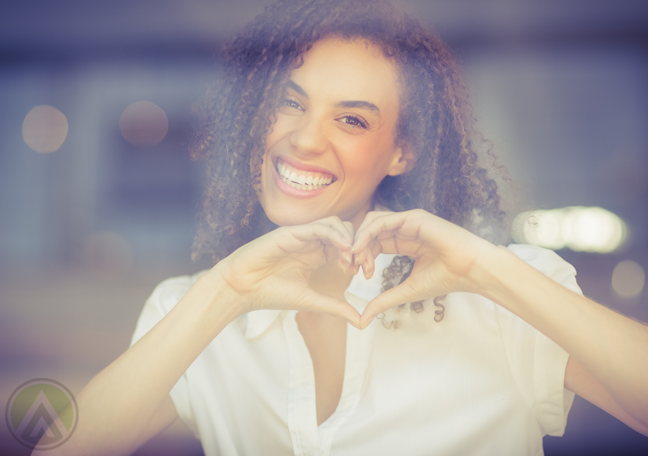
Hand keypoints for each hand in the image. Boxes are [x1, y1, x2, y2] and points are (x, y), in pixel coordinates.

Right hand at [212, 216, 360, 326]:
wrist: (242, 289)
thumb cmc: (272, 294)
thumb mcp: (312, 301)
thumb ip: (336, 307)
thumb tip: (361, 322)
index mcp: (317, 255)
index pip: (346, 246)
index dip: (359, 256)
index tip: (365, 273)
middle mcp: (311, 242)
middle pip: (345, 231)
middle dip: (359, 245)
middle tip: (362, 264)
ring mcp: (302, 236)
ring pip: (335, 224)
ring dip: (348, 237)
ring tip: (351, 257)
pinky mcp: (292, 232)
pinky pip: (318, 227)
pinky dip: (334, 234)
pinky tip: (343, 248)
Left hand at [350, 209, 496, 327]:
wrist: (470, 270)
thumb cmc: (445, 279)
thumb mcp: (406, 291)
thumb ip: (383, 300)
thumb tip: (363, 319)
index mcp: (405, 242)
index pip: (374, 243)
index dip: (362, 256)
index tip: (355, 273)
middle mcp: (405, 229)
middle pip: (370, 232)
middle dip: (356, 248)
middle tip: (350, 266)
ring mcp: (408, 221)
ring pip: (372, 222)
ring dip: (359, 239)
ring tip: (355, 259)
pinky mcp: (413, 217)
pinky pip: (382, 220)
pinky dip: (367, 233)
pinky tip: (360, 249)